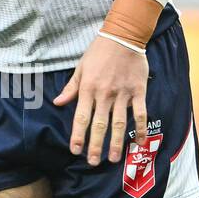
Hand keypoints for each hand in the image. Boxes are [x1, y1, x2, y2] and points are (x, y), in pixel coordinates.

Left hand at [53, 35, 148, 164]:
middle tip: (93, 162)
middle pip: (99, 125)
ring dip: (117, 142)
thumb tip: (58, 103)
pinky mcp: (138, 91)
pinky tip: (140, 142)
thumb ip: (71, 88)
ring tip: (114, 159)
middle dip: (95, 145)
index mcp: (88, 89)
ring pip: (119, 123)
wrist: (123, 36)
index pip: (81, 117)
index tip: (75, 150)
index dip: (78, 135)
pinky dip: (140, 128)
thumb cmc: (99, 51)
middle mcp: (104, 94)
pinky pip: (140, 113)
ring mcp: (122, 94)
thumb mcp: (81, 68)